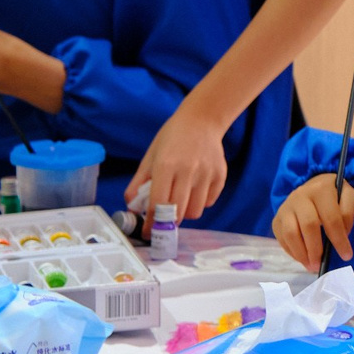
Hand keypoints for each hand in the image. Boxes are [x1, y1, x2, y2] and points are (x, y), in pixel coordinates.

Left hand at [128, 103, 232, 222]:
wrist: (202, 120)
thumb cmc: (172, 138)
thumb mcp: (150, 157)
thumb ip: (139, 183)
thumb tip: (132, 207)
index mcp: (166, 165)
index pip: (158, 203)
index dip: (152, 222)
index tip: (149, 233)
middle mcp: (188, 170)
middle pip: (178, 212)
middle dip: (168, 221)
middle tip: (163, 220)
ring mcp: (206, 173)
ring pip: (195, 211)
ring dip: (185, 213)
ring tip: (180, 201)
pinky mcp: (220, 176)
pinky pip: (209, 202)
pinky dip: (199, 202)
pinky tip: (194, 190)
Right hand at [274, 173, 353, 270]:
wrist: (314, 186)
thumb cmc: (334, 196)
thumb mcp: (348, 197)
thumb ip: (348, 213)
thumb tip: (342, 235)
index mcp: (321, 190)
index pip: (331, 218)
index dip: (339, 239)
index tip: (346, 255)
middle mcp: (300, 196)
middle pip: (308, 226)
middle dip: (316, 249)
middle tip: (322, 265)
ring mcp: (286, 207)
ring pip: (291, 233)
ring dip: (301, 254)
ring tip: (312, 266)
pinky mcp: (277, 218)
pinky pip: (282, 238)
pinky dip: (292, 252)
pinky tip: (303, 259)